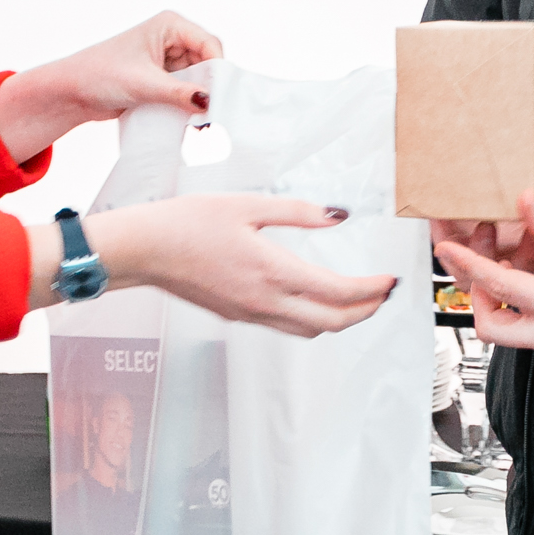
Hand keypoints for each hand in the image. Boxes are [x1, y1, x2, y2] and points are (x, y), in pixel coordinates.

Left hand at [0, 11, 223, 160]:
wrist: (71, 92)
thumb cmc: (100, 74)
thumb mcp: (144, 84)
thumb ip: (179, 93)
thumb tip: (210, 103)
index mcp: (170, 25)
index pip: (210, 44)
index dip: (218, 68)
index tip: (220, 97)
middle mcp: (172, 38)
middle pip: (208, 61)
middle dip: (209, 85)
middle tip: (212, 113)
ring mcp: (167, 59)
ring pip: (199, 79)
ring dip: (197, 97)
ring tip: (198, 119)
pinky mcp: (162, 78)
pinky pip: (186, 90)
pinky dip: (187, 103)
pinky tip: (187, 118)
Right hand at [27, 195, 398, 337]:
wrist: (142, 249)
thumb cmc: (186, 222)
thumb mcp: (248, 204)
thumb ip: (298, 212)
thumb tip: (338, 215)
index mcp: (273, 272)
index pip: (340, 293)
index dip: (373, 290)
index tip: (391, 280)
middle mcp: (265, 302)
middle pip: (332, 322)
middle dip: (365, 311)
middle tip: (384, 293)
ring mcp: (250, 314)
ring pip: (309, 330)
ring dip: (339, 319)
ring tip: (357, 298)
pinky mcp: (236, 315)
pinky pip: (286, 326)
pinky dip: (311, 318)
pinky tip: (313, 298)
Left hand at [433, 198, 533, 364]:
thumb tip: (523, 204)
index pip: (501, 290)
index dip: (470, 266)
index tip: (449, 250)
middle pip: (492, 329)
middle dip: (477, 294)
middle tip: (478, 263)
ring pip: (512, 332)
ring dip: (503, 298)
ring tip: (516, 260)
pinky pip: (533, 332)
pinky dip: (525, 306)